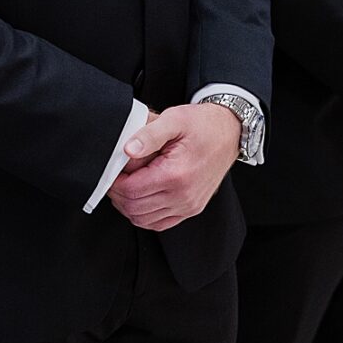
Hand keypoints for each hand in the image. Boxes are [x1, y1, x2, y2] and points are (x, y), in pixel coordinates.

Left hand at [110, 102, 240, 230]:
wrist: (229, 133)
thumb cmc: (203, 125)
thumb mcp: (174, 119)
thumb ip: (148, 134)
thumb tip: (127, 150)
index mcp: (176, 175)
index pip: (131, 190)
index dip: (114, 182)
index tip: (113, 170)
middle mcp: (183, 195)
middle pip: (134, 208)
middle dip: (118, 195)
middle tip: (116, 177)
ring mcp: (188, 206)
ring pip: (144, 220)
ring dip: (128, 206)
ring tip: (127, 186)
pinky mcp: (191, 209)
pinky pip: (159, 223)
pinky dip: (144, 215)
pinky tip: (140, 198)